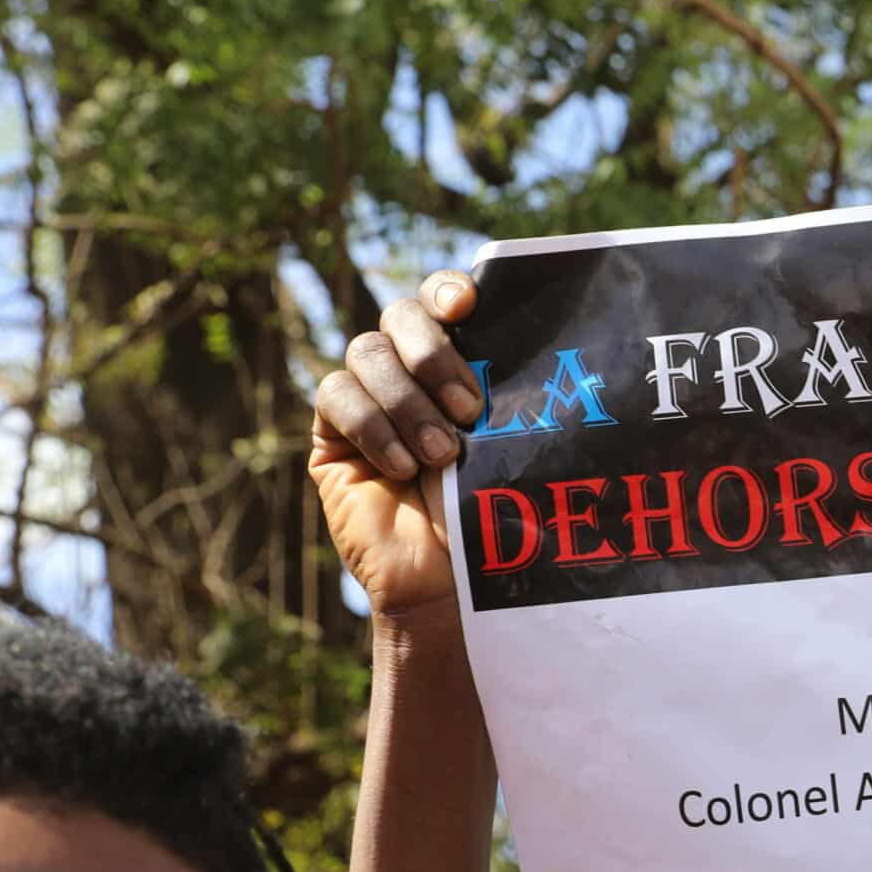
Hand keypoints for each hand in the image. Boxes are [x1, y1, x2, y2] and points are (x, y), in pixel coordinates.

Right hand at [309, 270, 486, 619]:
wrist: (453, 582)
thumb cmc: (494, 516)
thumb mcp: (511, 448)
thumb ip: (509, 397)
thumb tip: (540, 353)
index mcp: (458, 362)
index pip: (442, 300)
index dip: (446, 289)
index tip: (468, 305)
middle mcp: (408, 371)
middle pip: (399, 315)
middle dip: (432, 353)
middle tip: (469, 408)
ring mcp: (366, 398)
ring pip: (366, 352)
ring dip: (407, 402)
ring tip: (443, 455)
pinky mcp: (331, 433)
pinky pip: (335, 396)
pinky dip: (372, 427)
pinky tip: (400, 468)